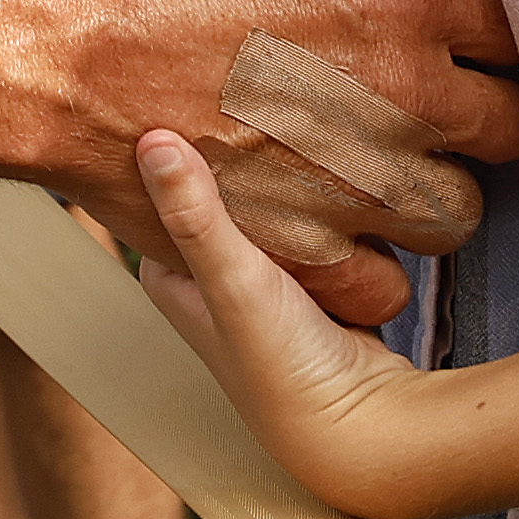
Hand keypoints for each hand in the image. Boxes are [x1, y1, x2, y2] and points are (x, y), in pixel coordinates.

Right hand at [58, 0, 518, 327]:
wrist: (57, 50)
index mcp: (405, 0)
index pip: (510, 27)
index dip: (488, 30)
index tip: (464, 37)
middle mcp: (403, 98)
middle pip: (510, 127)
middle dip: (480, 112)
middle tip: (432, 103)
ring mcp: (359, 184)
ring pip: (457, 213)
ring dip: (431, 191)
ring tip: (382, 169)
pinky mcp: (305, 251)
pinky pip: (384, 285)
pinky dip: (369, 265)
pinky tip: (336, 230)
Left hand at [132, 125, 439, 518]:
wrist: (367, 426)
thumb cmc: (284, 371)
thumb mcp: (232, 282)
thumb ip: (195, 216)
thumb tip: (151, 143)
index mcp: (172, 277)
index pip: (156, 192)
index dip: (168, 147)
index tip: (180, 93)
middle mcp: (212, 278)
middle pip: (216, 194)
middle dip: (230, 155)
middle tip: (243, 93)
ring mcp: (265, 278)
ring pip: (266, 206)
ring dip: (278, 176)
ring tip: (283, 119)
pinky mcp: (314, 279)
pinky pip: (310, 222)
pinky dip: (317, 200)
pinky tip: (326, 164)